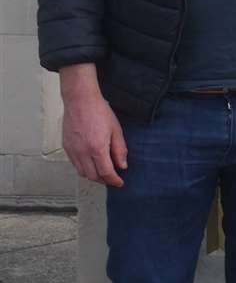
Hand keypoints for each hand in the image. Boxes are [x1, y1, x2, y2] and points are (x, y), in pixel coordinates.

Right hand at [59, 66, 126, 187]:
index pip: (106, 173)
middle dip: (104, 180)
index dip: (114, 180)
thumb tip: (122, 166)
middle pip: (93, 176)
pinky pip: (75, 164)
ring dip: (93, 176)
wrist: (80, 100)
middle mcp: (82, 152)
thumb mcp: (116, 130)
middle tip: (112, 178)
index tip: (119, 182)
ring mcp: (72, 150)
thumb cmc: (99, 111)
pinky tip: (91, 163)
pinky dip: (84, 168)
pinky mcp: (66, 147)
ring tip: (103, 172)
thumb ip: (119, 150)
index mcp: (97, 148)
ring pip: (82, 172)